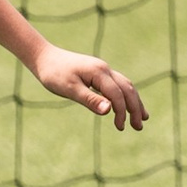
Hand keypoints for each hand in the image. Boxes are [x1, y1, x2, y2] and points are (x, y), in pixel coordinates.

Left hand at [32, 46, 147, 130]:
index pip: (117, 94)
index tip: (120, 128)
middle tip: (138, 127)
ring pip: (125, 85)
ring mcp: (103, 70)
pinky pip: (118, 84)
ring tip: (141, 117)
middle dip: (135, 108)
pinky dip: (126, 95)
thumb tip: (109, 111)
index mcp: (98, 73)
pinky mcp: (98, 73)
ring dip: (134, 102)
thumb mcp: (69, 90)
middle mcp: (105, 69)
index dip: (121, 112)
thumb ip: (90, 100)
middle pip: (127, 89)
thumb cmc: (54, 75)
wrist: (44, 58)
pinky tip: (126, 105)